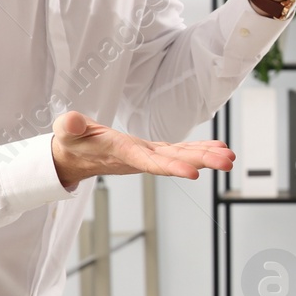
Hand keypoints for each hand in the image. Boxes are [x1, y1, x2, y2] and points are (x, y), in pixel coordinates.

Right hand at [50, 110, 235, 188]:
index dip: (172, 167)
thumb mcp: (65, 132)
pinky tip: (218, 147)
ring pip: (181, 156)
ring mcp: (148, 155)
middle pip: (174, 161)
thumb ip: (69, 127)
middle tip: (228, 162)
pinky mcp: (151, 150)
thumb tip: (71, 121)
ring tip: (230, 157)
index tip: (194, 173)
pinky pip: (179, 150)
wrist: (73, 156)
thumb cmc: (70, 142)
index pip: (150, 163)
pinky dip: (198, 148)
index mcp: (121, 153)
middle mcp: (140, 157)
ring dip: (206, 157)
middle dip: (202, 162)